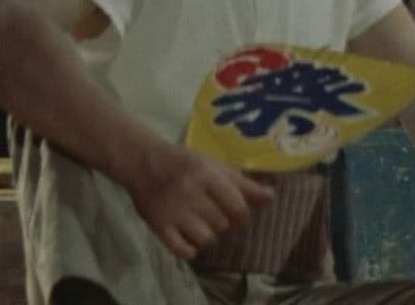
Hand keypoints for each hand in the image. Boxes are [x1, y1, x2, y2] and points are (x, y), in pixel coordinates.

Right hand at [120, 143, 274, 259]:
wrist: (144, 162)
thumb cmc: (187, 163)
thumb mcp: (216, 166)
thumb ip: (243, 183)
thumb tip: (270, 198)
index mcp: (206, 175)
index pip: (237, 206)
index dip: (243, 214)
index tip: (238, 213)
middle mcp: (190, 194)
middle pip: (222, 224)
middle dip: (225, 223)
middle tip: (218, 215)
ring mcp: (172, 212)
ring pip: (206, 239)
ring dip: (210, 236)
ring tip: (204, 226)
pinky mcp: (158, 227)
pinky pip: (182, 251)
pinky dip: (191, 250)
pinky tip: (190, 239)